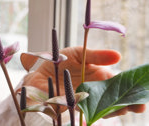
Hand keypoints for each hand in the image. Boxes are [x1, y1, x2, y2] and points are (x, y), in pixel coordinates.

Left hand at [21, 46, 144, 117]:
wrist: (39, 70)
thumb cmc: (60, 59)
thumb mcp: (79, 53)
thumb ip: (97, 56)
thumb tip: (118, 56)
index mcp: (99, 75)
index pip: (119, 84)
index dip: (130, 89)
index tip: (140, 95)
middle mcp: (95, 89)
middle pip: (114, 98)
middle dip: (127, 103)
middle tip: (138, 107)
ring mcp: (86, 99)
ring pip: (103, 107)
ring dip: (114, 110)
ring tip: (123, 110)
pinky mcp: (74, 106)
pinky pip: (87, 111)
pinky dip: (95, 114)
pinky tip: (101, 114)